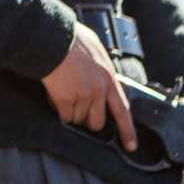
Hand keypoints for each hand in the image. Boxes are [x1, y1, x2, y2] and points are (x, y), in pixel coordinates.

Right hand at [41, 22, 136, 151]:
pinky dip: (58, 109)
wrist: (52, 38)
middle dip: (87, 119)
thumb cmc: (72, 39)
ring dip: (70, 111)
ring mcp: (82, 96)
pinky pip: (63, 116)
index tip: (130, 145)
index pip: (122, 111)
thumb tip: (104, 79)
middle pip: (97, 122)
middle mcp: (98, 90)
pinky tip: (55, 94)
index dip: (128, 131)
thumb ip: (102, 70)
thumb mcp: (97, 51)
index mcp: (108, 78)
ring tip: (64, 92)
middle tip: (78, 107)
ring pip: (78, 119)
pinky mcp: (65, 99)